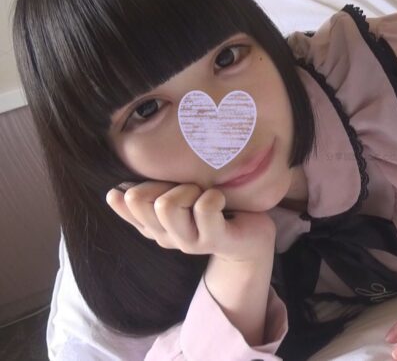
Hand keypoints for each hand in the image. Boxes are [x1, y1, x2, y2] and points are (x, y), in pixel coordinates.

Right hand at [106, 181, 275, 262]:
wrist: (251, 233)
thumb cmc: (214, 207)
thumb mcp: (179, 195)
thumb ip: (151, 192)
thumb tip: (115, 190)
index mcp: (153, 225)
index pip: (125, 202)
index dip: (140, 184)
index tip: (163, 185)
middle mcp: (166, 237)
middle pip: (140, 198)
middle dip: (167, 184)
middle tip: (192, 190)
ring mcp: (188, 242)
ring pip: (167, 205)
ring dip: (190, 190)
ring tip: (206, 196)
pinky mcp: (214, 240)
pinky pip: (204, 207)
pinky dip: (214, 196)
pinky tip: (221, 201)